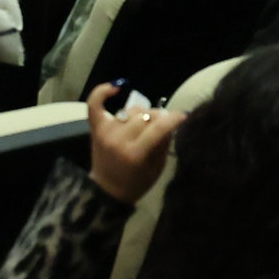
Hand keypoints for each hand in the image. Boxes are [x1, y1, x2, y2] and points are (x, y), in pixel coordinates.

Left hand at [85, 80, 182, 202]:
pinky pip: (95, 103)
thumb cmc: (137, 183)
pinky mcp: (96, 128)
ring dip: (142, 113)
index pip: (158, 128)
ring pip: (130, 110)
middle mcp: (119, 140)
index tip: (183, 116)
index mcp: (135, 154)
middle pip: (145, 116)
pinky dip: (102, 92)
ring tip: (145, 123)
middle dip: (159, 118)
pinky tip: (117, 87)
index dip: (174, 119)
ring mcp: (106, 132)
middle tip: (163, 125)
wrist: (107, 190)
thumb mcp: (157, 168)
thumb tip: (171, 121)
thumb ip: (164, 143)